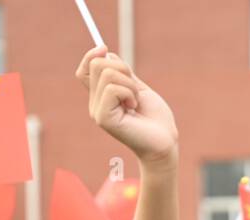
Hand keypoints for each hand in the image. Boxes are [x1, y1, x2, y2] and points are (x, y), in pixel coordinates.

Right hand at [77, 46, 177, 164]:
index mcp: (101, 96)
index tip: (105, 48)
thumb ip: (121, 72)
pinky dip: (129, 93)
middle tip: (135, 89)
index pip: (85, 69)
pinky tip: (134, 108)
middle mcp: (95, 103)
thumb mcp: (137, 87)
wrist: (164, 142)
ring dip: (129, 83)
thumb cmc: (155, 118)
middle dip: (122, 68)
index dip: (92, 55)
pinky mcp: (103, 119)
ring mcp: (97, 111)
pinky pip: (112, 88)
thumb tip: (104, 52)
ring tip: (136, 101)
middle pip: (97, 65)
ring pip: (107, 74)